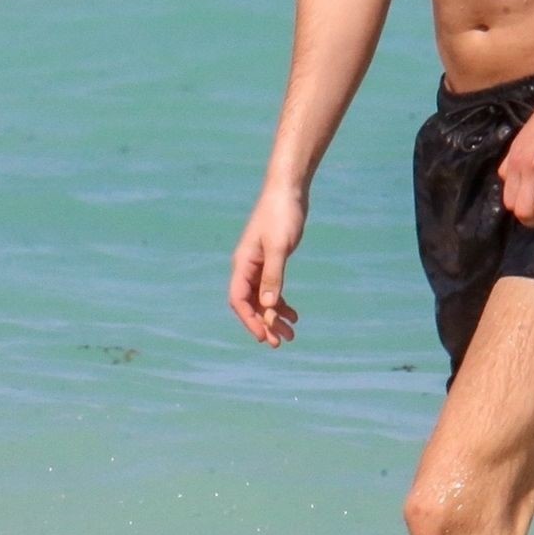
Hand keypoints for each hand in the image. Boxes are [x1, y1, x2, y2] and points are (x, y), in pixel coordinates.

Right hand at [229, 186, 305, 347]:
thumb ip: (273, 276)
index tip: (264, 337)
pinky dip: (282, 303)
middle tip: (279, 343)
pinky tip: (294, 314)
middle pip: (250, 304)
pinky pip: (272, 289)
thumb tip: (268, 306)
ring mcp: (258, 264)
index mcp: (243, 264)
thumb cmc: (281, 215)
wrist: (288, 191)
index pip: (239, 300)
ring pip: (263, 299)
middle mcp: (247, 267)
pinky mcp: (271, 260)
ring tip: (291, 334)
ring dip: (274, 317)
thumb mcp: (278, 247)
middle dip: (264, 324)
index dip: (250, 320)